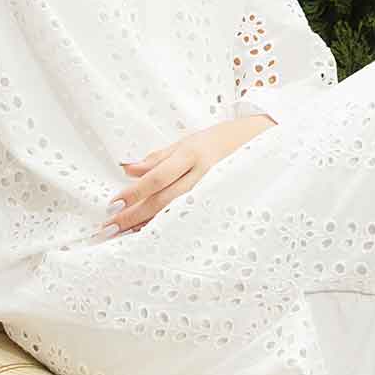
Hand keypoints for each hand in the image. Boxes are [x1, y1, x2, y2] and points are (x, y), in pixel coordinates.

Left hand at [97, 116, 273, 238]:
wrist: (264, 142)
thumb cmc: (220, 140)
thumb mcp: (188, 141)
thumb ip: (158, 158)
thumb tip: (128, 169)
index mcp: (193, 153)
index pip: (158, 177)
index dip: (134, 192)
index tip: (113, 204)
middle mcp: (204, 174)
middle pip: (164, 200)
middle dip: (135, 214)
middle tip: (111, 226)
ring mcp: (215, 191)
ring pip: (178, 212)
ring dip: (150, 225)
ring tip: (126, 234)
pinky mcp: (222, 203)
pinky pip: (192, 218)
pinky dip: (171, 226)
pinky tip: (155, 233)